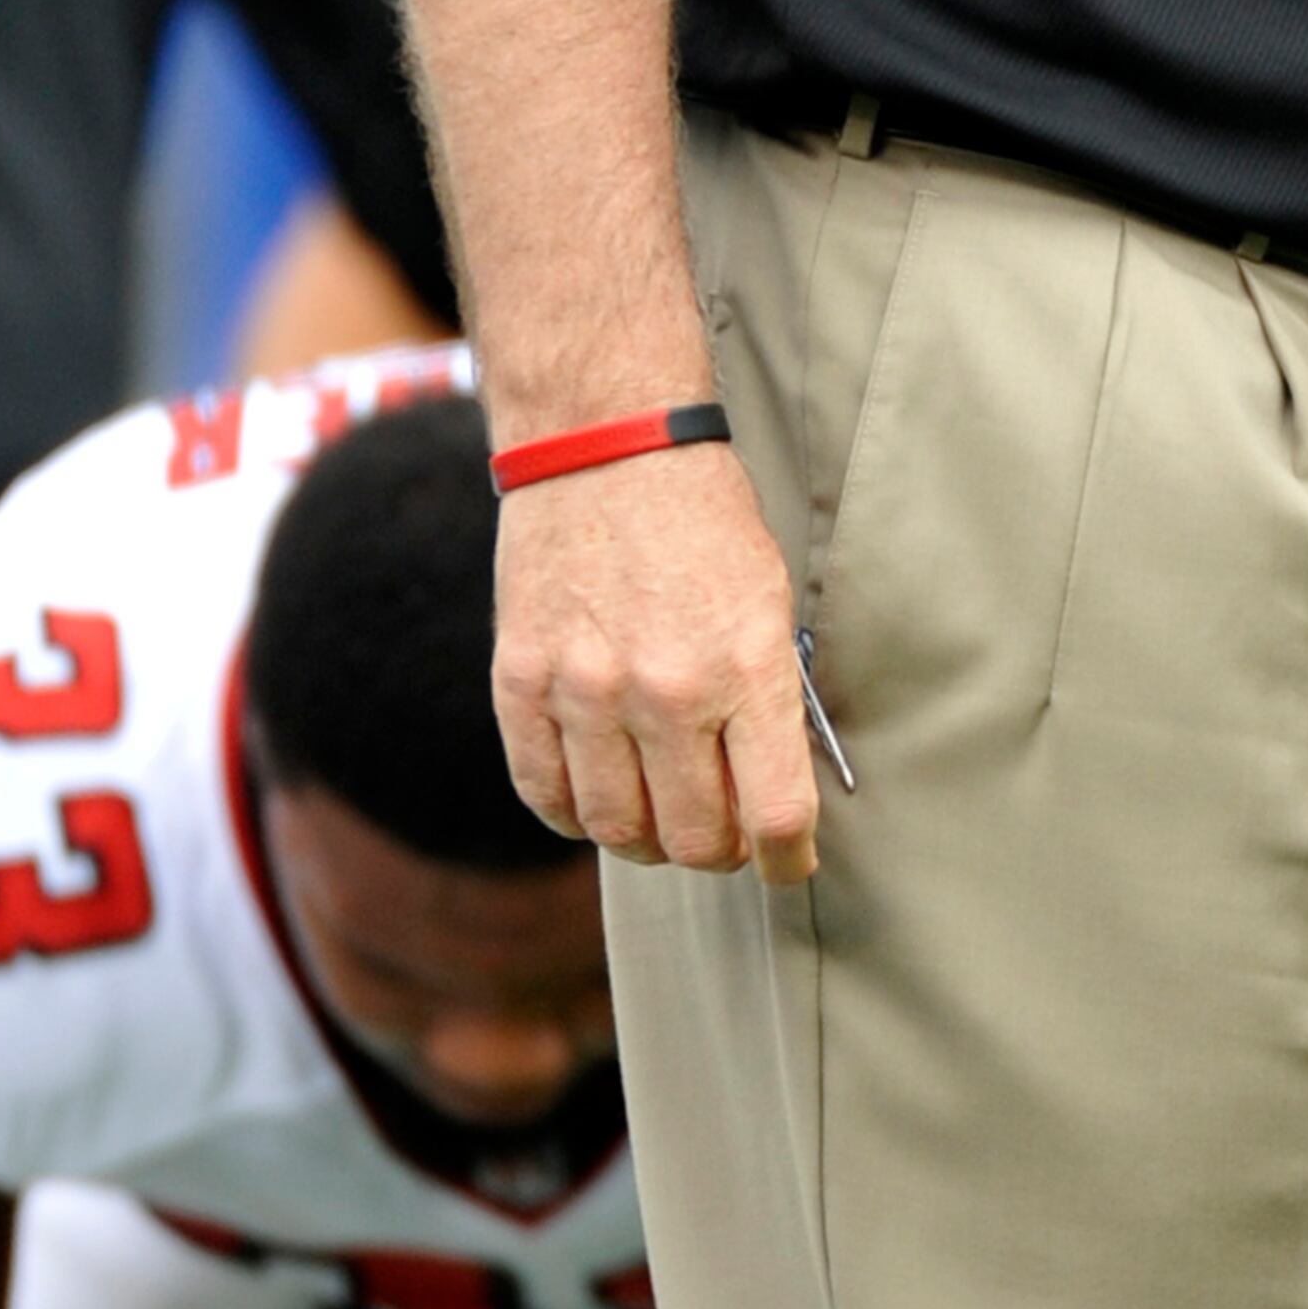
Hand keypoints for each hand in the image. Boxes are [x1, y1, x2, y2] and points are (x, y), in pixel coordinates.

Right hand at [493, 440, 816, 881]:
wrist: (604, 445)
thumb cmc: (700, 522)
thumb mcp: (768, 604)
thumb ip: (768, 704)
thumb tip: (767, 796)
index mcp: (745, 667)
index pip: (774, 816)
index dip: (786, 860)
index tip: (786, 863)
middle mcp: (665, 691)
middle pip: (694, 840)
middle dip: (718, 851)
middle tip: (721, 833)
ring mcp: (585, 690)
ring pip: (617, 831)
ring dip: (647, 840)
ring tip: (660, 814)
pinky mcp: (521, 682)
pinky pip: (545, 795)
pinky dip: (576, 815)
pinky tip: (599, 795)